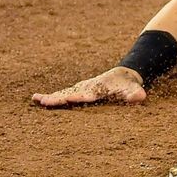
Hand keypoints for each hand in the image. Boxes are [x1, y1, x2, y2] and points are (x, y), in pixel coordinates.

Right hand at [31, 67, 147, 107]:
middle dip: (59, 98)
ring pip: (64, 93)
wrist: (123, 75)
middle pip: (71, 94)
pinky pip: (63, 94)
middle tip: (45, 101)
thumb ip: (135, 93)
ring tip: (36, 99)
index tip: (69, 98)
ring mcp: (80, 89)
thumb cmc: (128, 85)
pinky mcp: (77, 91)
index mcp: (98, 90)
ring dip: (51, 98)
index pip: (87, 95)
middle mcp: (86, 89)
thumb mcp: (133, 89)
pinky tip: (37, 99)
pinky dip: (51, 97)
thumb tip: (140, 97)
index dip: (79, 97)